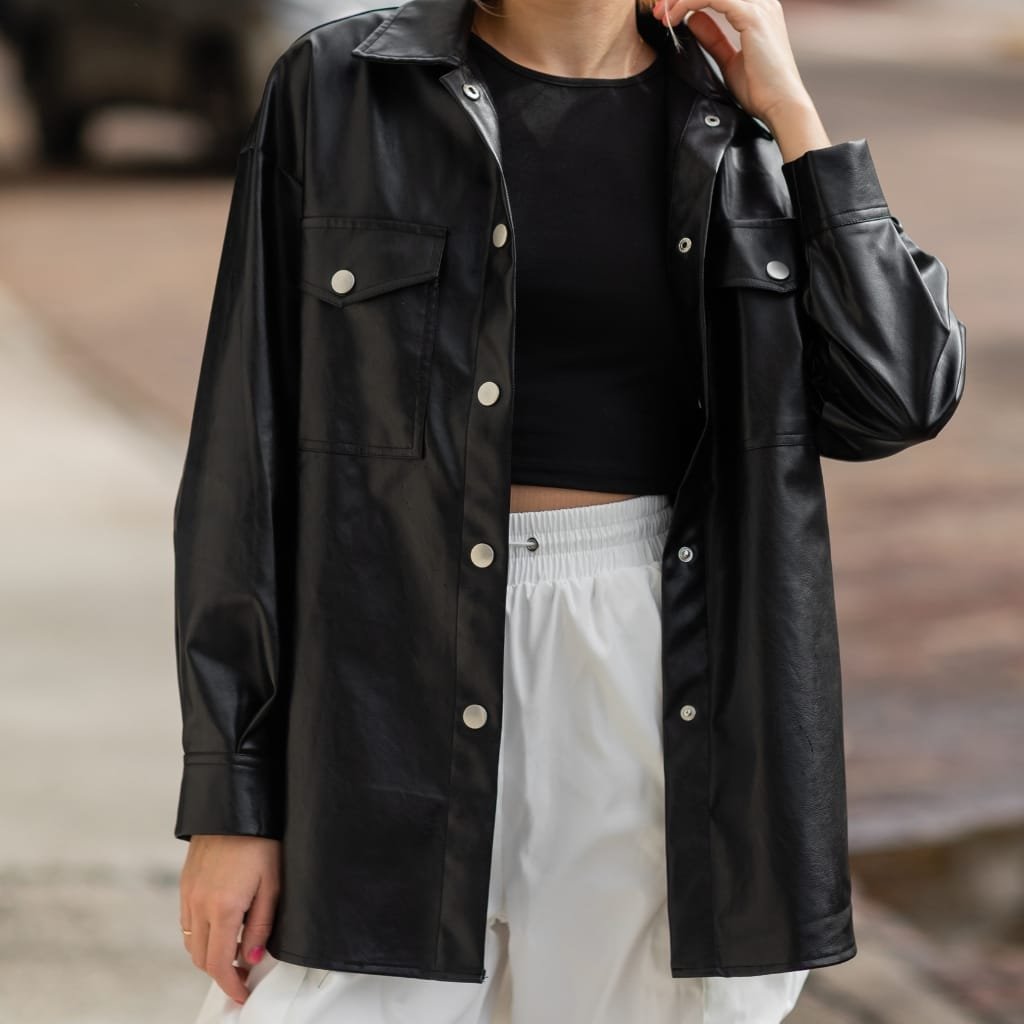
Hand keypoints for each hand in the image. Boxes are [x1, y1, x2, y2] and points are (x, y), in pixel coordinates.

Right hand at [179, 835, 281, 1004]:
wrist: (236, 807)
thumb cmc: (261, 841)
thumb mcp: (272, 885)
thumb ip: (261, 926)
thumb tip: (252, 958)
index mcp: (223, 908)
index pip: (219, 963)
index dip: (230, 985)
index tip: (241, 992)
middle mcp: (199, 904)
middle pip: (201, 958)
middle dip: (221, 971)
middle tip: (243, 971)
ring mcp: (188, 894)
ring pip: (191, 942)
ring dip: (210, 952)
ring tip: (236, 947)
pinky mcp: (185, 884)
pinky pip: (187, 922)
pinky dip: (201, 934)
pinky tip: (222, 924)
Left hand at [650, 0, 813, 128]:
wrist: (780, 105)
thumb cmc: (760, 90)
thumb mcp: (728, 61)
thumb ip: (713, 39)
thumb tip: (694, 19)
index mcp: (757, 10)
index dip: (690, 0)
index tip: (666, 16)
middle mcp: (761, 2)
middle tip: (659, 12)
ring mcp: (759, 6)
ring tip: (663, 14)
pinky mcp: (753, 16)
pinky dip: (689, 2)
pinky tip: (674, 18)